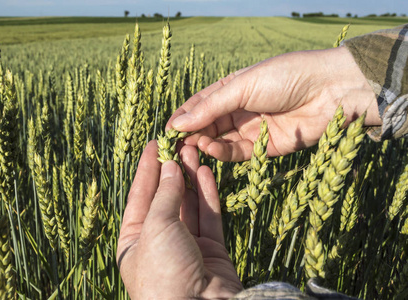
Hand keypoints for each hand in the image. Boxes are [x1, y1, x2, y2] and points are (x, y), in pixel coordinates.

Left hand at [117, 141, 241, 298]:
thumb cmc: (163, 272)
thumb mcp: (156, 227)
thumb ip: (165, 194)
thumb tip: (169, 166)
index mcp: (134, 242)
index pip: (139, 197)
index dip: (147, 169)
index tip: (155, 144)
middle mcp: (159, 243)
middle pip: (165, 199)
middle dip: (172, 170)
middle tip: (178, 143)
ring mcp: (186, 247)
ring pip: (188, 205)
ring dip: (190, 178)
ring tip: (193, 151)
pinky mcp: (211, 251)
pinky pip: (208, 217)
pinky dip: (207, 195)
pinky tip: (206, 172)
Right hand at [167, 46, 380, 161]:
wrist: (330, 90)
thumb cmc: (285, 76)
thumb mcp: (241, 86)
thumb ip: (210, 107)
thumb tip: (176, 123)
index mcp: (231, 89)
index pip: (199, 106)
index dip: (182, 118)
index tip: (166, 131)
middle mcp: (239, 110)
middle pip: (207, 126)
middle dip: (191, 135)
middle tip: (175, 145)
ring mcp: (252, 130)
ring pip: (220, 141)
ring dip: (204, 144)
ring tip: (192, 146)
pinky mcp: (265, 148)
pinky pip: (238, 153)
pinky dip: (222, 153)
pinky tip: (210, 148)